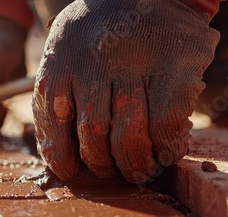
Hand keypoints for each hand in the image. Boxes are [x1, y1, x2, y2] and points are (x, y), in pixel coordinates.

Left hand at [33, 0, 219, 182]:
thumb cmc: (95, 33)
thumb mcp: (62, 52)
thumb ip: (58, 95)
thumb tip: (56, 154)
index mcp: (60, 61)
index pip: (52, 121)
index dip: (60, 154)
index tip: (69, 171)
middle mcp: (94, 61)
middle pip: (93, 133)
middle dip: (100, 164)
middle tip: (108, 172)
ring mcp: (135, 61)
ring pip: (129, 134)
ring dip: (133, 163)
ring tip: (137, 170)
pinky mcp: (175, 63)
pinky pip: (167, 123)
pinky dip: (166, 147)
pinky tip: (164, 151)